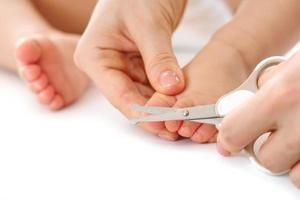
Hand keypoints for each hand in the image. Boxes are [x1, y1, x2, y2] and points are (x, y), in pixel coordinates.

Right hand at [74, 0, 186, 137]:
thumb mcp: (149, 24)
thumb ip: (159, 58)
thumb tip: (170, 88)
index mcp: (94, 55)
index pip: (117, 93)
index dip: (141, 111)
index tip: (164, 121)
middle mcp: (105, 65)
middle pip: (129, 98)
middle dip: (153, 112)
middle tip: (176, 125)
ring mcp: (121, 67)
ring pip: (142, 95)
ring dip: (161, 106)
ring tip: (181, 118)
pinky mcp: (137, 66)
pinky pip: (151, 86)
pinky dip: (165, 95)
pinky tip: (179, 102)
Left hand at [217, 52, 299, 187]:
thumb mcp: (290, 66)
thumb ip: (263, 89)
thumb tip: (240, 108)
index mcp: (282, 96)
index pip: (233, 131)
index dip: (230, 136)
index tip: (231, 139)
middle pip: (266, 159)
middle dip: (267, 147)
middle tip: (277, 132)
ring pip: (293, 175)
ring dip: (293, 161)